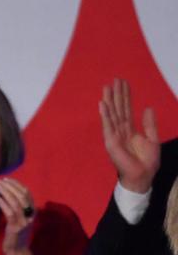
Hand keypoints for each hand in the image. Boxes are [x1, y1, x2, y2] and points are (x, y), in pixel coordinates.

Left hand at [0, 177, 36, 253]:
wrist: (17, 250)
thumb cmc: (15, 233)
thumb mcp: (18, 218)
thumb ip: (16, 206)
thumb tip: (6, 192)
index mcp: (32, 211)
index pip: (27, 193)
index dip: (17, 184)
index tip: (7, 179)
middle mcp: (31, 215)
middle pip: (22, 196)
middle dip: (11, 186)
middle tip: (1, 180)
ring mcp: (24, 221)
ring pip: (16, 203)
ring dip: (7, 193)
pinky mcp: (17, 228)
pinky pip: (11, 213)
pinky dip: (4, 204)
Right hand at [100, 78, 160, 193]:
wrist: (143, 175)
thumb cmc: (147, 161)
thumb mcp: (152, 139)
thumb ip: (149, 124)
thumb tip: (147, 108)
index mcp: (129, 129)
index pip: (126, 109)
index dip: (125, 96)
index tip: (123, 83)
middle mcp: (120, 130)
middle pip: (118, 108)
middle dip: (116, 94)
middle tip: (115, 79)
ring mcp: (114, 135)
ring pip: (111, 114)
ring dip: (109, 100)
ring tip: (107, 87)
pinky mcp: (111, 142)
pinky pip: (107, 126)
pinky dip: (104, 115)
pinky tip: (102, 104)